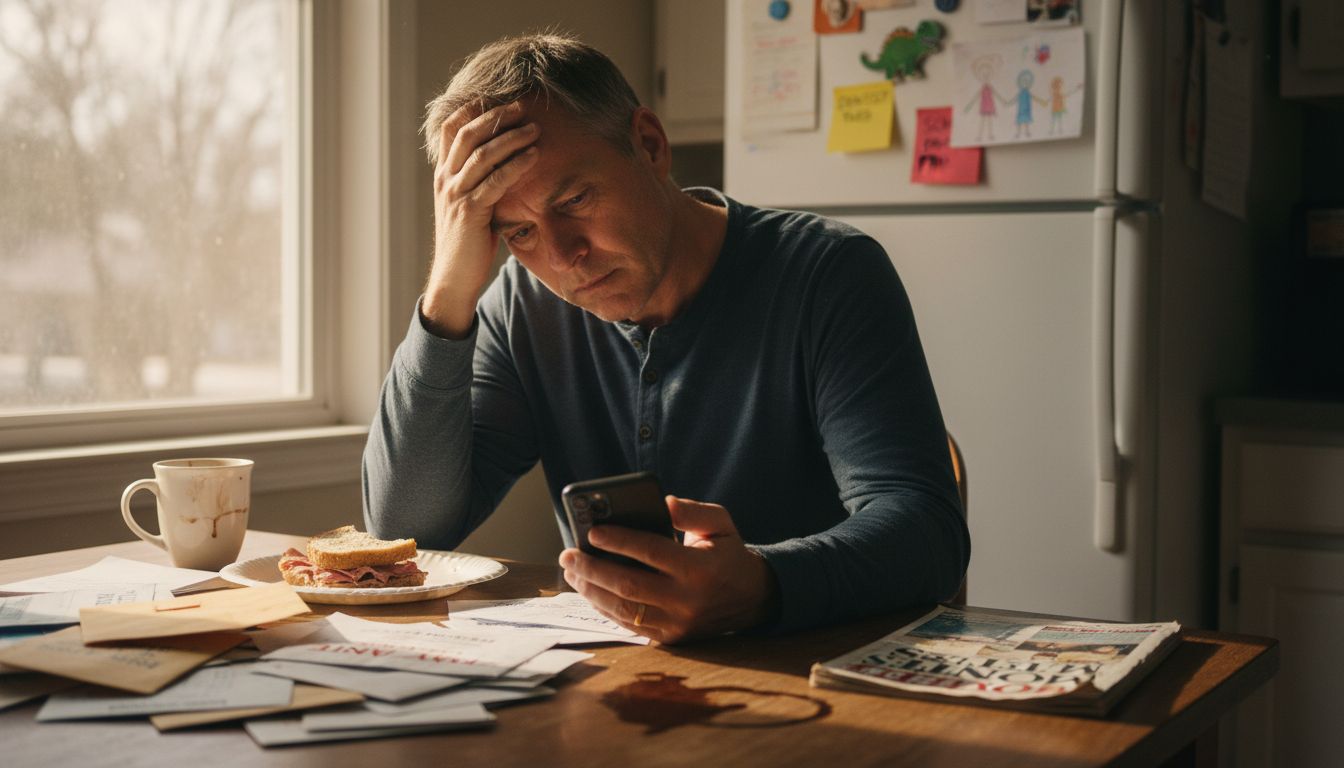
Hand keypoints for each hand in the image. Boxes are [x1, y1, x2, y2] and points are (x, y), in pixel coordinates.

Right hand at [421, 100, 540, 338]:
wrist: (455, 278)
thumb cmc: (469, 243)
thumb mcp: (472, 205)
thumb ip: (482, 182)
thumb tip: (506, 163)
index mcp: (444, 174)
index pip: (450, 129)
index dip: (472, 109)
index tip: (497, 97)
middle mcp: (445, 180)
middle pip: (467, 134)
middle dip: (496, 117)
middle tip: (522, 106)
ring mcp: (455, 195)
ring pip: (481, 155)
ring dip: (511, 138)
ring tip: (535, 129)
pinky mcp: (469, 212)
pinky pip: (495, 181)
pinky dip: (515, 165)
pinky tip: (534, 156)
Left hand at [558, 496, 780, 643]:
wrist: (753, 598)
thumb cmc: (728, 554)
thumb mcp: (720, 523)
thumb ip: (693, 511)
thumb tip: (663, 502)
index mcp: (700, 567)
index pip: (652, 552)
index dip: (620, 541)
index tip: (593, 531)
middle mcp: (687, 599)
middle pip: (629, 585)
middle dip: (593, 569)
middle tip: (569, 554)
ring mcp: (677, 623)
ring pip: (624, 609)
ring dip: (591, 590)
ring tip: (572, 571)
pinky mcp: (670, 638)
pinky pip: (629, 625)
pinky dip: (604, 607)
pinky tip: (589, 590)